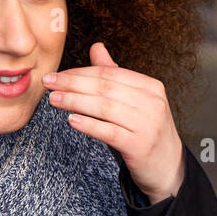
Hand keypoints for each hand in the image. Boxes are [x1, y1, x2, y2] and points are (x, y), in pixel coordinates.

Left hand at [43, 42, 185, 204]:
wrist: (168, 168)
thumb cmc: (145, 132)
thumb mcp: (134, 101)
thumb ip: (115, 76)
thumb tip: (96, 47)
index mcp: (150, 86)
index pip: (109, 73)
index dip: (80, 72)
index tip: (57, 75)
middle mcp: (152, 102)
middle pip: (105, 87)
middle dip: (72, 84)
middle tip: (48, 83)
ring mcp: (148, 124)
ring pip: (105, 107)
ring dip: (75, 102)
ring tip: (54, 100)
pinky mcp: (140, 146)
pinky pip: (110, 132)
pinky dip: (89, 125)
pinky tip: (72, 121)